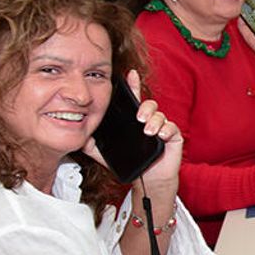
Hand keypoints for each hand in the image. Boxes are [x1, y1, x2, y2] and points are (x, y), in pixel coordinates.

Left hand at [81, 70, 183, 191]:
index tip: (130, 74)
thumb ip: (94, 146)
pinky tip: (160, 135)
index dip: (133, 85)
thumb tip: (82, 138)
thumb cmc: (132, 164)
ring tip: (148, 131)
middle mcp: (149, 121)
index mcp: (134, 122)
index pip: (133, 100)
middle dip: (144, 108)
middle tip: (138, 118)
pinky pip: (171, 128)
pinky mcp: (172, 137)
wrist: (148, 180)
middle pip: (149, 104)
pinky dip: (166, 130)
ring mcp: (162, 128)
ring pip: (160, 115)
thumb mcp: (107, 155)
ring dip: (154, 121)